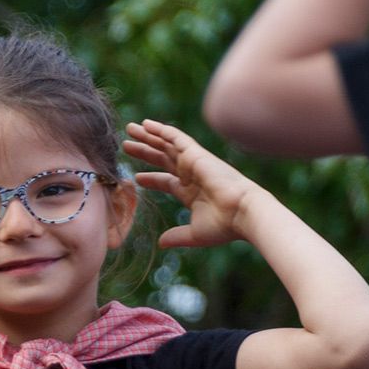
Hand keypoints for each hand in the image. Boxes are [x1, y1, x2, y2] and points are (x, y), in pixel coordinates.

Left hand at [122, 120, 262, 248]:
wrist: (242, 213)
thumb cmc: (223, 225)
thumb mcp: (194, 234)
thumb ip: (176, 237)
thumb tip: (161, 243)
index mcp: (191, 192)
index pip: (166, 182)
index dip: (150, 179)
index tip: (136, 178)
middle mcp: (191, 174)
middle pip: (162, 159)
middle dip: (145, 151)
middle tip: (126, 145)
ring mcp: (193, 163)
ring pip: (166, 145)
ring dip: (148, 136)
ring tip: (130, 129)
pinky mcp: (196, 154)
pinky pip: (176, 138)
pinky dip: (161, 130)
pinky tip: (147, 125)